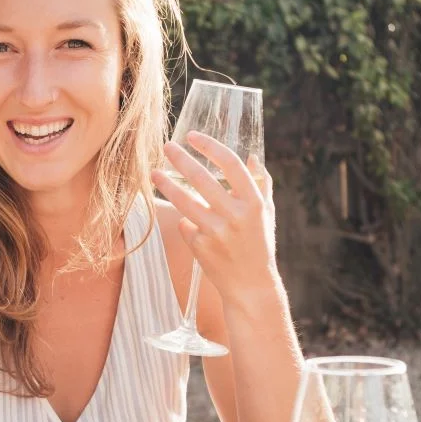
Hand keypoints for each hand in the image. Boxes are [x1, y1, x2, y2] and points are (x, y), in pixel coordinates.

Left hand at [152, 131, 279, 304]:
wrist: (250, 285)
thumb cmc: (259, 244)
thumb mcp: (267, 213)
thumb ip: (261, 184)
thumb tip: (253, 156)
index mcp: (254, 202)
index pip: (231, 164)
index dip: (210, 147)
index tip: (193, 136)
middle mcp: (236, 216)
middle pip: (202, 179)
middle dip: (181, 159)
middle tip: (167, 146)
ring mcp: (216, 232)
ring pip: (184, 201)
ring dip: (166, 185)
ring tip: (153, 172)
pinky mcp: (201, 246)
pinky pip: (185, 224)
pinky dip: (185, 220)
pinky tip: (188, 221)